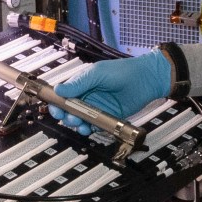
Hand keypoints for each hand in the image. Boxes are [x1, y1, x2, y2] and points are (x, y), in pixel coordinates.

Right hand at [50, 51, 169, 133]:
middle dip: (65, 115)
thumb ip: (78, 83)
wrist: (147, 80)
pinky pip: (94, 126)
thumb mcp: (97, 74)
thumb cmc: (122, 71)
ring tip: (79, 123)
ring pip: (80, 120)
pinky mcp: (107, 118)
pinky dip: (90, 129)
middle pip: (69, 110)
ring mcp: (97, 108)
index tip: (55, 109)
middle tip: (68, 117)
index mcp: (82, 84)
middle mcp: (88, 97)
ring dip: (77, 124)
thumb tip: (58, 89)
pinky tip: (89, 128)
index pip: (63, 95)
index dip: (56, 103)